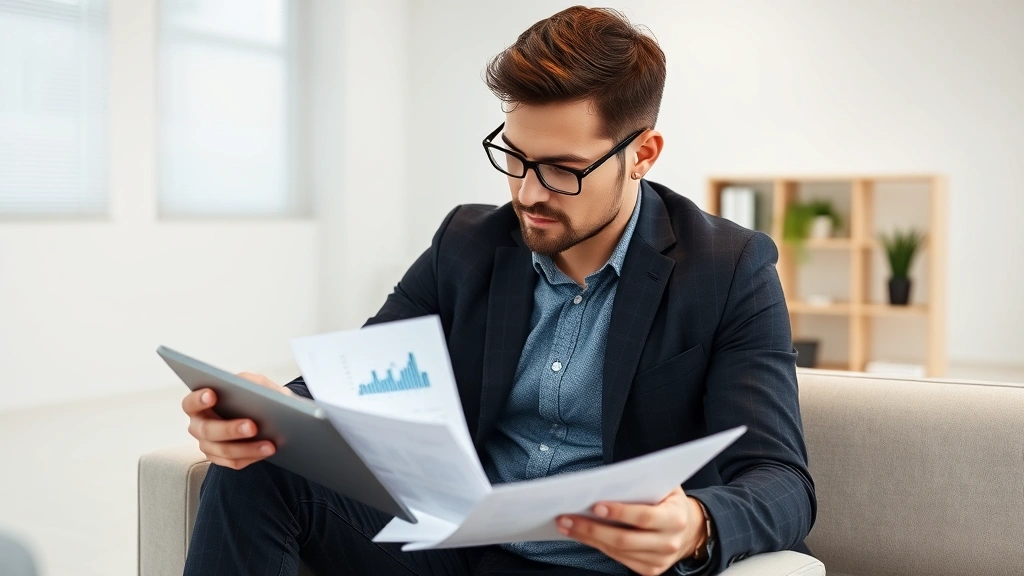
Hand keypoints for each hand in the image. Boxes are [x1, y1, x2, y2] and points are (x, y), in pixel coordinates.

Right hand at [181, 372, 292, 469]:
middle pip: (207, 430)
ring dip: (248, 448)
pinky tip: (267, 451)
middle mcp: (199, 426)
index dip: (198, 399)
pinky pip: (234, 462)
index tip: (212, 394)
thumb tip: (248, 386)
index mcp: (199, 404)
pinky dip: (252, 456)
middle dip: (230, 429)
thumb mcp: (255, 383)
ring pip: (224, 450)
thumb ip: (249, 381)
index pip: (190, 403)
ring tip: (269, 445)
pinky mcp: (220, 459)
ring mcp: (207, 445)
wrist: (268, 415)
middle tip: (253, 426)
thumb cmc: (255, 395)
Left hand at [556, 487, 705, 575]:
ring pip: (617, 551)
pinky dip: (597, 546)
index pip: (643, 517)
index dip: (619, 512)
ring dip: (588, 538)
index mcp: (675, 519)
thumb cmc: (670, 502)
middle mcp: (668, 543)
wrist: (689, 530)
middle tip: (567, 518)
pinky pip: (618, 558)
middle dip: (591, 529)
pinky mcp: (649, 570)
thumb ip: (643, 484)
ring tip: (566, 525)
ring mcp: (658, 560)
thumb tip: (607, 483)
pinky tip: (582, 535)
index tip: (595, 506)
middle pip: (624, 539)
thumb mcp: (666, 486)